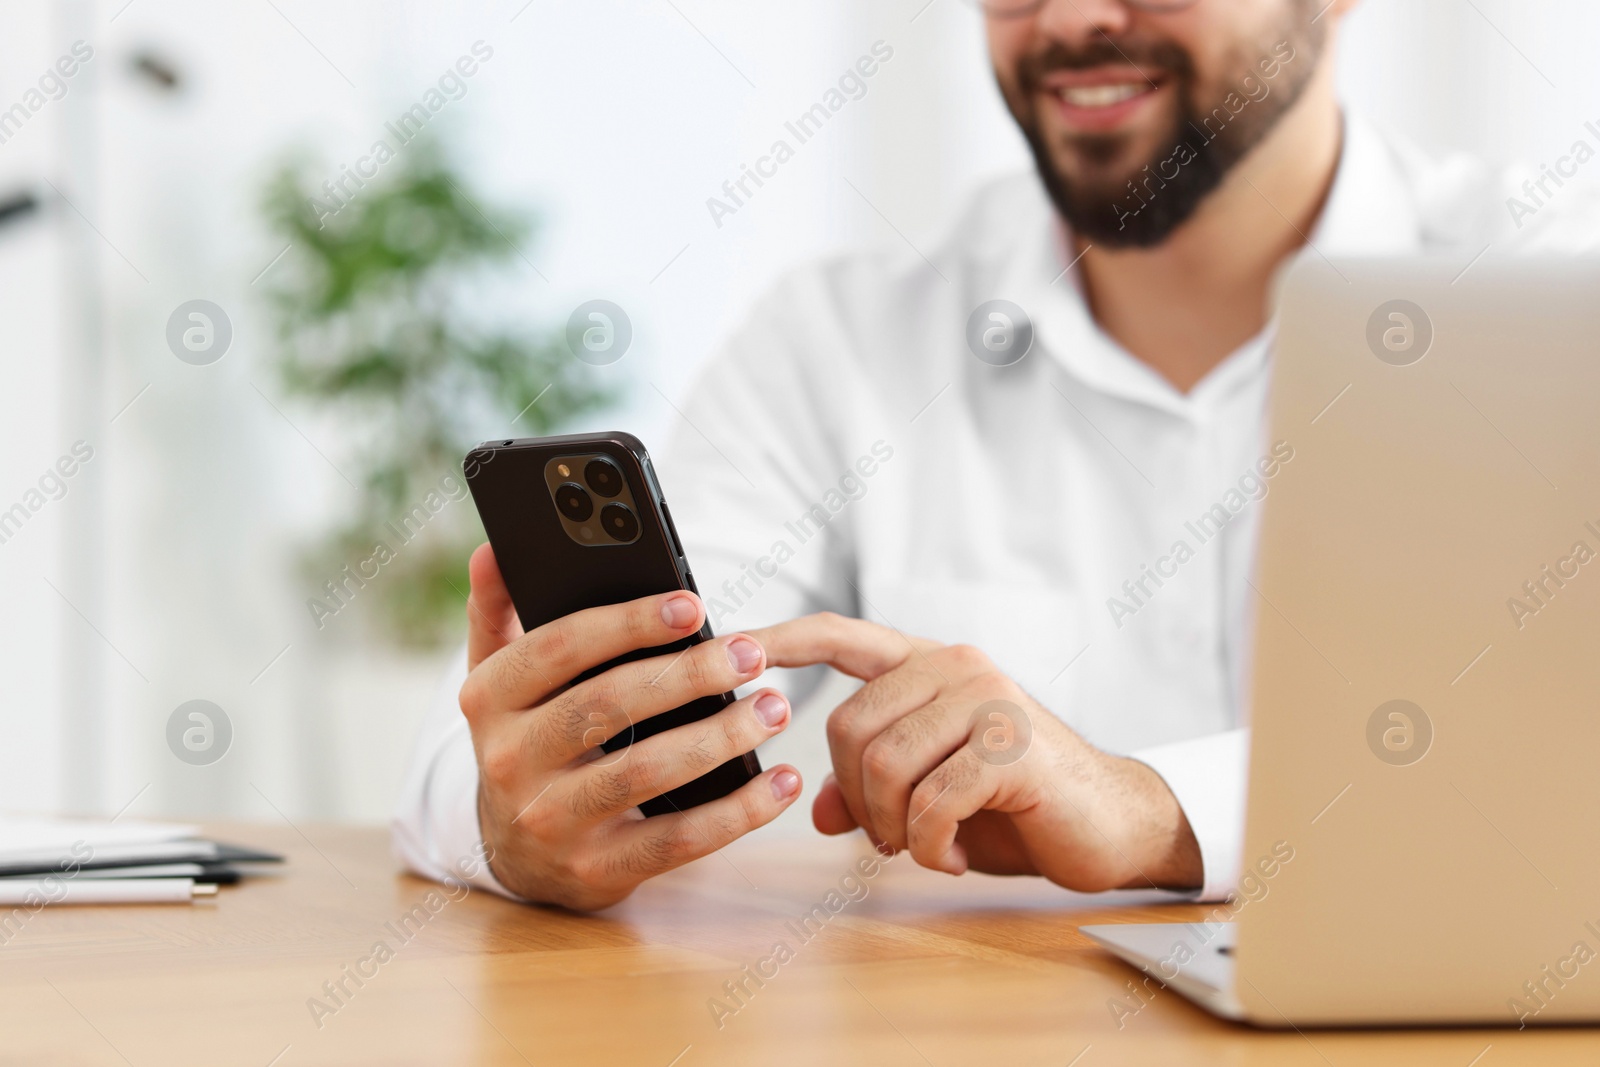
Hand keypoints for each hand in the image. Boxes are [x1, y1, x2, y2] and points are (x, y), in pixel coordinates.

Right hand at [460, 544, 801, 909]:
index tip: (693, 605)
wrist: (514, 853)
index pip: (559, 648)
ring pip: (646, 773)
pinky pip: (677, 840)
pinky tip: (782, 782)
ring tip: (774, 707)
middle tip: (751, 653)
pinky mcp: (596, 871)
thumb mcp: (499, 678)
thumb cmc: (528, 738)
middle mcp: (509, 762)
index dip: (628, 623)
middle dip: (688, 676)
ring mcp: (551, 821)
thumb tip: (493, 549)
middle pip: (607, 706)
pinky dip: (738, 811)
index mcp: (489, 699)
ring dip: (721, 738)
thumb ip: (498, 610)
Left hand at [750, 613, 1200, 891]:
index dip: (783, 638)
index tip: (734, 647)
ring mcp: (987, 701)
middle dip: (854, 796)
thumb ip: (874, 789)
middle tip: (887, 835)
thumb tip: (819, 810)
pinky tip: (949, 857)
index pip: (841, 635)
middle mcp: (956, 667)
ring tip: (922, 846)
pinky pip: (930, 804)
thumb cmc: (1014, 805)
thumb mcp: (931, 796)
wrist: (1108, 824)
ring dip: (891, 828)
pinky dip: (927, 846)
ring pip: (883, 767)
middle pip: (847, 727)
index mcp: (930, 664)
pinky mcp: (1012, 747)